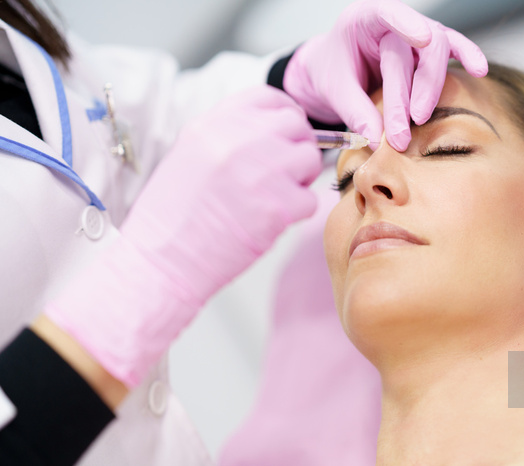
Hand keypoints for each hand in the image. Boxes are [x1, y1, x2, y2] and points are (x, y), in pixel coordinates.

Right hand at [46, 86, 320, 386]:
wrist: (159, 263)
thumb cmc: (172, 217)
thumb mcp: (191, 155)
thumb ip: (231, 136)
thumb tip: (276, 132)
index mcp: (213, 124)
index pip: (270, 98)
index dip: (285, 116)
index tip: (285, 135)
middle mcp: (238, 140)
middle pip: (297, 126)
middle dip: (296, 149)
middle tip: (283, 175)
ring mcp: (261, 171)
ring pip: (311, 160)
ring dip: (300, 180)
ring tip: (273, 199)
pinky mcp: (278, 207)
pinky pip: (310, 200)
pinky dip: (297, 213)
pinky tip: (269, 222)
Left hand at [283, 0, 487, 150]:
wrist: (336, 73)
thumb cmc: (333, 73)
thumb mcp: (334, 91)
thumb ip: (355, 112)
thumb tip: (375, 141)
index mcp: (365, 19)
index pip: (389, 13)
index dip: (407, 23)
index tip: (422, 39)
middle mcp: (395, 23)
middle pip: (419, 46)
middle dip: (414, 88)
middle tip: (404, 127)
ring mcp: (416, 36)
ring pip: (438, 51)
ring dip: (432, 88)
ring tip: (421, 119)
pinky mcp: (428, 52)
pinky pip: (453, 49)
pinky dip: (467, 58)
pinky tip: (479, 71)